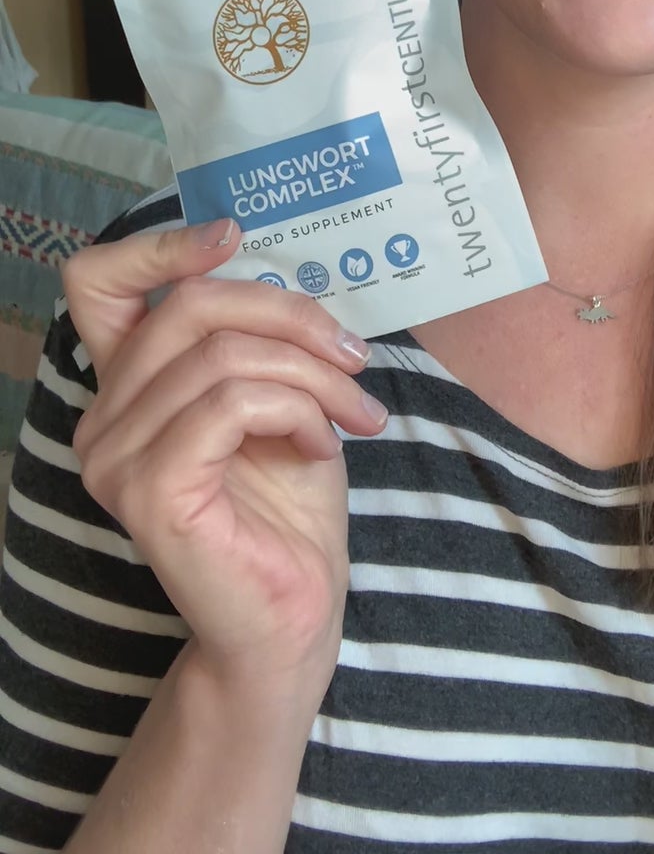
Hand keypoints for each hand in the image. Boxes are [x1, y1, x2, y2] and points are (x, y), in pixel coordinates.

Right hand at [64, 219, 384, 701]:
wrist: (292, 617)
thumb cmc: (288, 508)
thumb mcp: (279, 396)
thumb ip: (255, 337)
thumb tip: (282, 273)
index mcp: (126, 386)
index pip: (99, 282)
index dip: (160, 244)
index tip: (234, 236)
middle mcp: (102, 418)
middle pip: (191, 306)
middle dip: (289, 316)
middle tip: (353, 356)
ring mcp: (116, 457)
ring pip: (223, 354)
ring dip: (311, 373)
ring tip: (353, 412)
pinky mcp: (150, 491)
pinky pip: (232, 404)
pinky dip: (297, 410)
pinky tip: (325, 445)